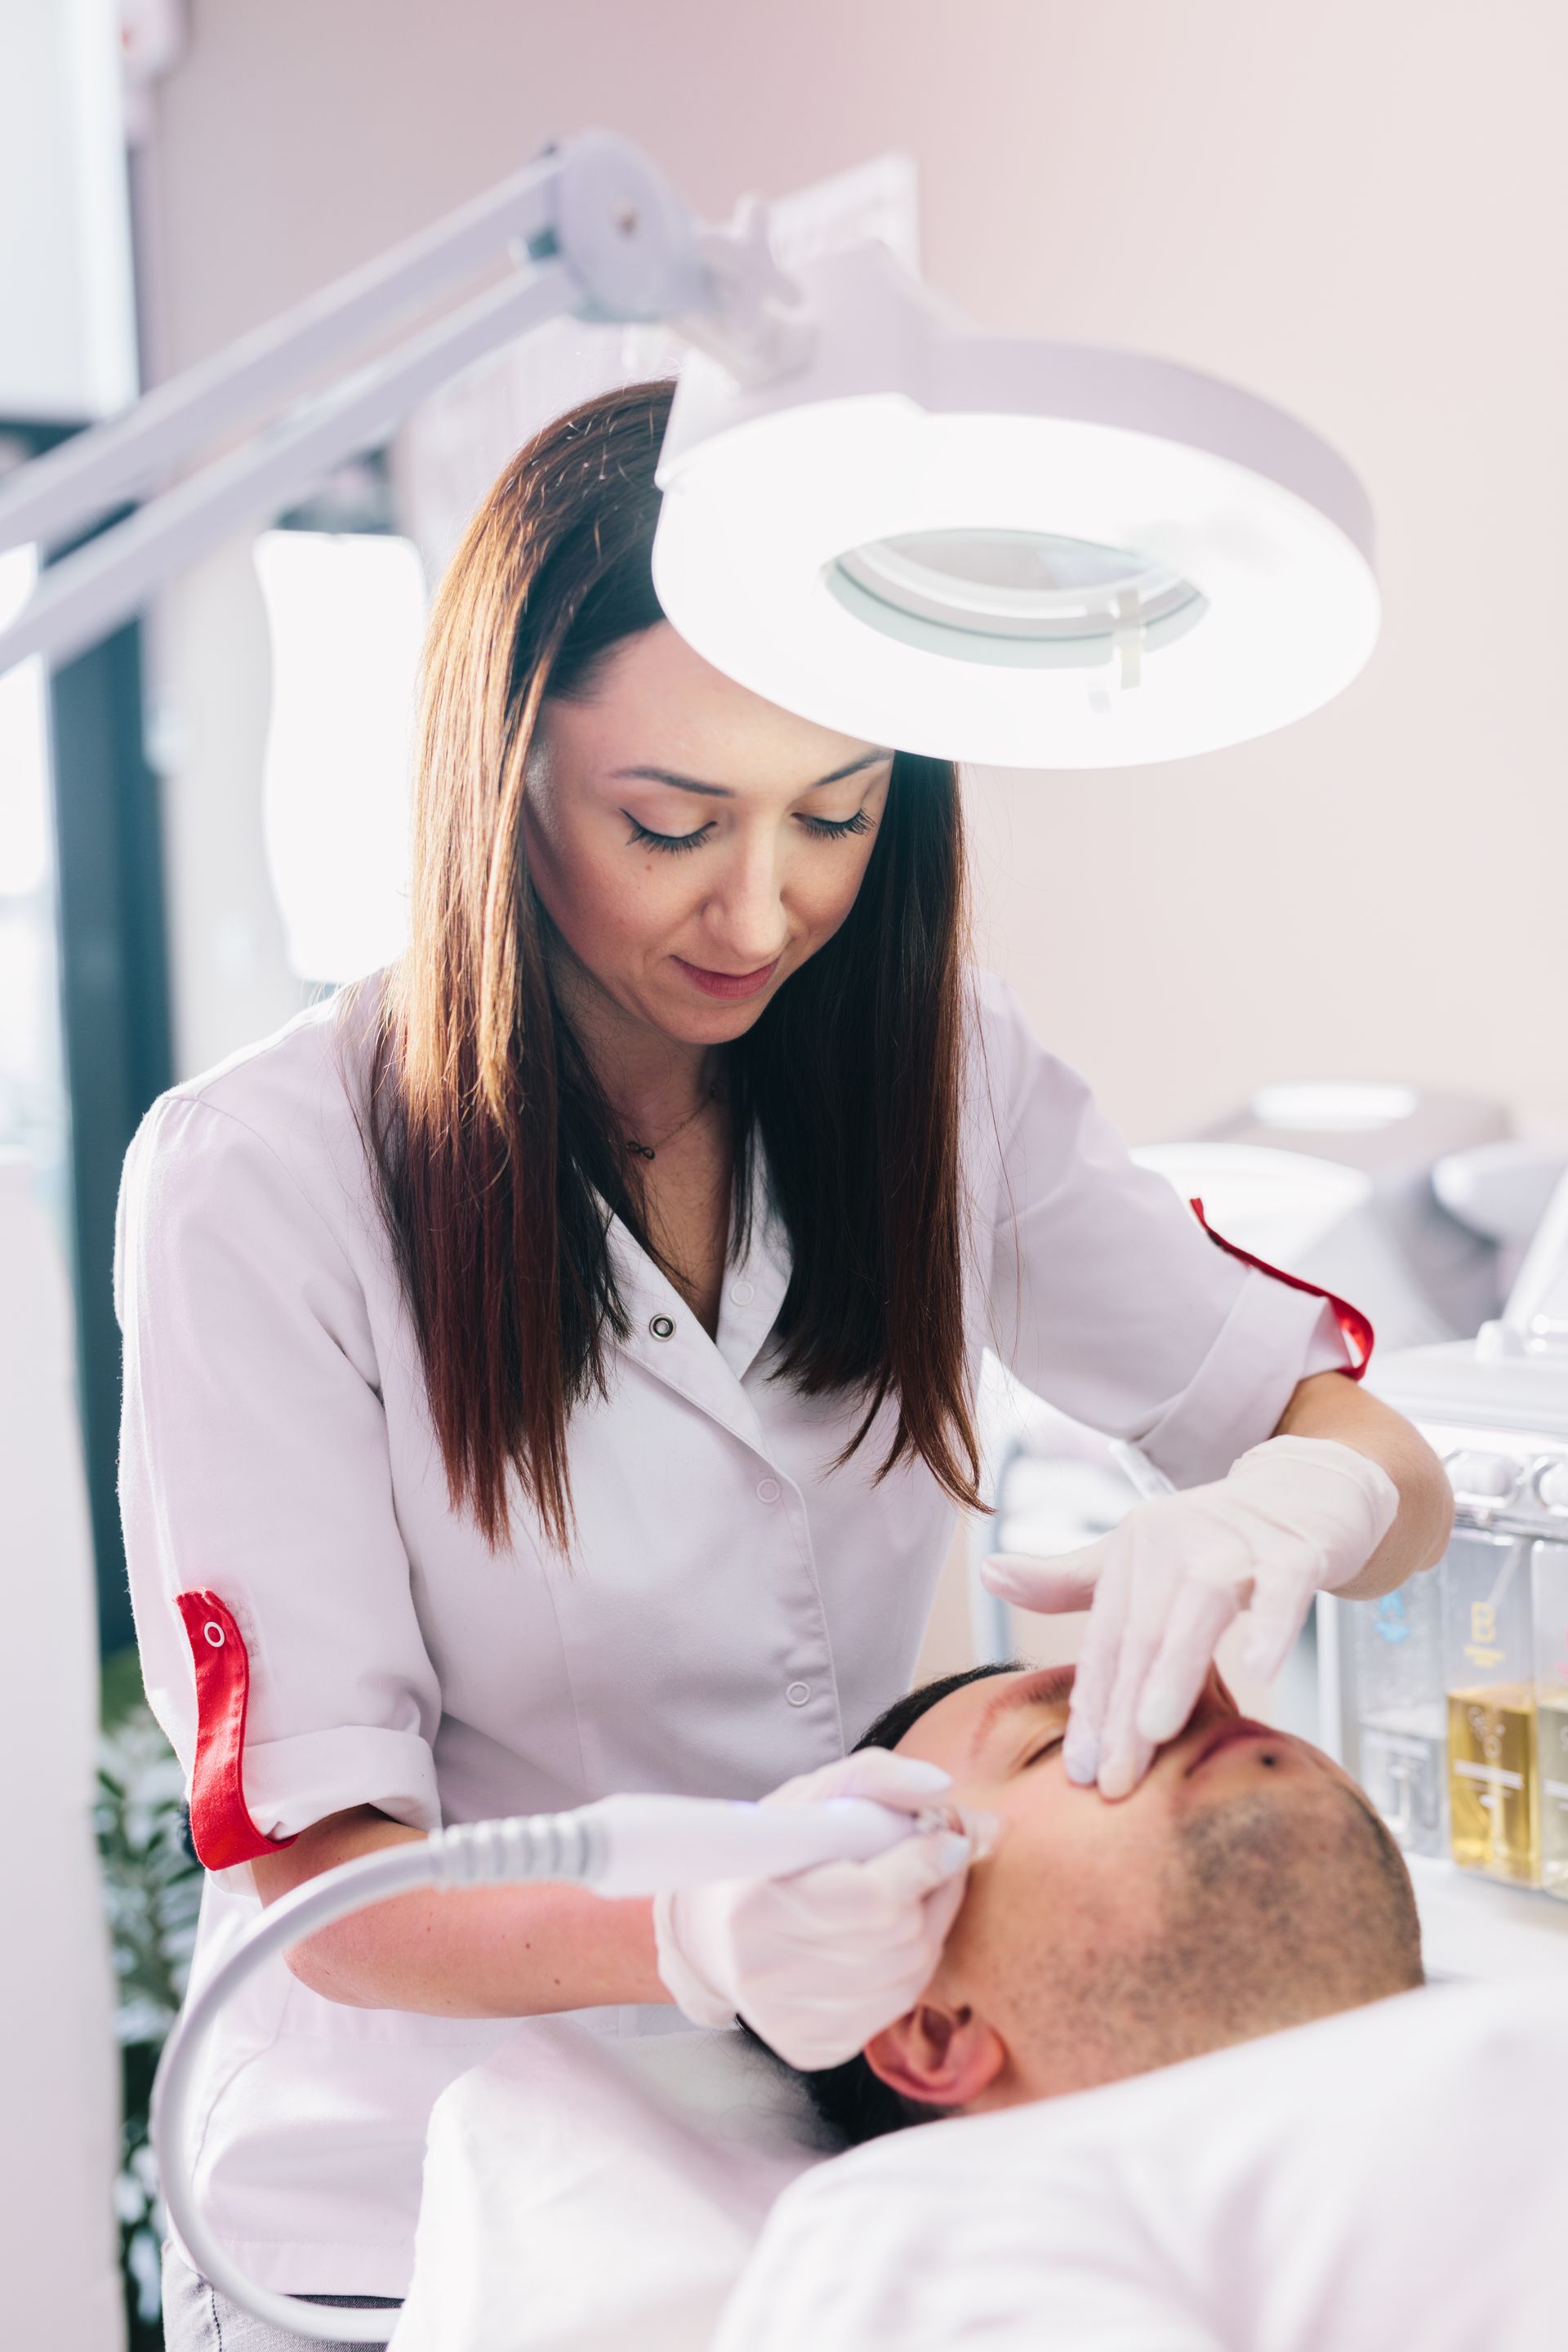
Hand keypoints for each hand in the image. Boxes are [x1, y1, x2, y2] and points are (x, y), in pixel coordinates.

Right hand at [653, 1748, 974, 2069]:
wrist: (707, 1934)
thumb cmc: (765, 1853)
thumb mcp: (807, 1798)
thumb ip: (874, 1778)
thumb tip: (941, 1787)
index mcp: (754, 1904)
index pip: (871, 1898)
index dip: (922, 1864)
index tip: (948, 1835)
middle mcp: (764, 1973)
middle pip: (899, 1937)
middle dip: (935, 1891)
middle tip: (938, 1858)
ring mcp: (788, 2019)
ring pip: (908, 1976)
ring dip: (930, 1928)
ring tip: (916, 1894)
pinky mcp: (811, 2048)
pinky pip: (895, 2008)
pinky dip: (909, 1967)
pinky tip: (890, 1938)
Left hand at [981, 1435, 1398, 1799]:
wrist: (1306, 1491)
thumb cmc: (1217, 1538)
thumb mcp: (1137, 1558)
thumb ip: (1068, 1580)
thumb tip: (989, 1573)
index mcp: (1133, 1551)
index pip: (1106, 1641)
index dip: (1091, 1707)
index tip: (1081, 1772)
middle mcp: (1174, 1540)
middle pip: (1142, 1635)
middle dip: (1123, 1712)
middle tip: (1112, 1781)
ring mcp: (1235, 1542)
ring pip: (1197, 1609)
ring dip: (1174, 1668)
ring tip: (1155, 1730)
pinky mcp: (1294, 1547)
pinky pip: (1283, 1588)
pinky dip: (1271, 1625)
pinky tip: (1260, 1669)